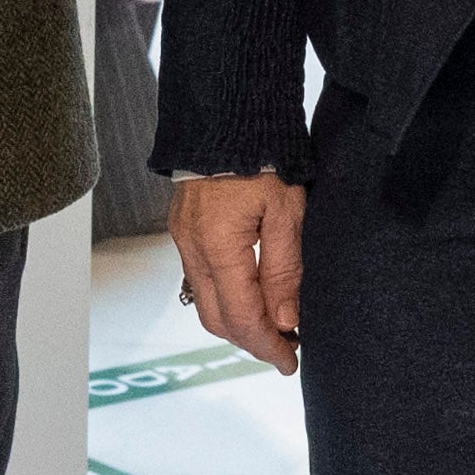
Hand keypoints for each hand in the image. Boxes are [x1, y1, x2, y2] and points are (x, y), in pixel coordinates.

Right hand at [173, 173, 305, 369]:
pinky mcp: (183, 230)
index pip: (242, 316)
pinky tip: (251, 295)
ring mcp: (183, 239)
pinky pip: (199, 278)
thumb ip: (284, 270)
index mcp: (219, 245)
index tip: (291, 361)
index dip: (267, 345)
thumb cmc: (264, 156)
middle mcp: (192, 248)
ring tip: (272, 325)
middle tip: (285, 349)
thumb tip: (285, 321)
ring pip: (204, 301)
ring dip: (236, 321)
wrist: (228, 113)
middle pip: (216, 318)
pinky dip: (224, 297)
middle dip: (250, 340)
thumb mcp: (287, 212)